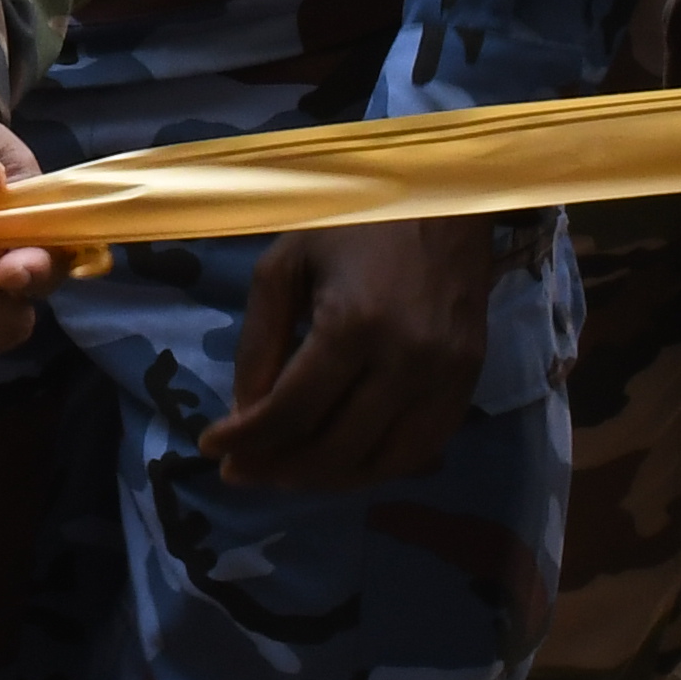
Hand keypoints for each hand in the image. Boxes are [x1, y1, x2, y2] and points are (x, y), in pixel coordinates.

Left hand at [200, 218, 504, 489]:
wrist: (446, 199)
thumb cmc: (354, 222)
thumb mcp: (287, 264)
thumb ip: (260, 341)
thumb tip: (245, 414)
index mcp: (354, 323)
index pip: (292, 411)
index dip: (247, 440)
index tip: (211, 448)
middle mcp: (405, 361)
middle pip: (334, 449)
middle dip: (277, 468)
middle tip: (241, 469)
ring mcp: (445, 378)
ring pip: (378, 463)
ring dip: (325, 480)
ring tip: (283, 471)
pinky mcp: (469, 384)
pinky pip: (420, 452)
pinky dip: (375, 468)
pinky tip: (339, 462)